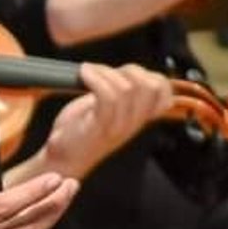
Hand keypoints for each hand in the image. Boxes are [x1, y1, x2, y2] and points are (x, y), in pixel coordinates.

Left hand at [39, 63, 175, 180]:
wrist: (63, 158)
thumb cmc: (81, 130)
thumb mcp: (108, 109)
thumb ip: (121, 92)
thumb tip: (128, 70)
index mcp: (139, 117)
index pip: (164, 92)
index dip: (152, 75)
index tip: (128, 73)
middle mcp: (133, 123)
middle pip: (150, 86)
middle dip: (129, 70)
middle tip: (106, 72)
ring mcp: (118, 126)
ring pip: (127, 88)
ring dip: (105, 71)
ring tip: (88, 72)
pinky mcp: (100, 127)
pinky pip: (106, 96)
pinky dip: (94, 77)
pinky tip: (83, 74)